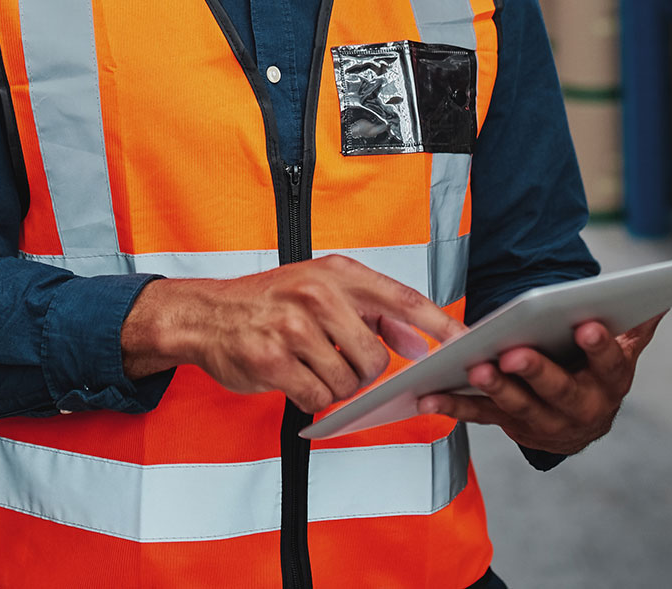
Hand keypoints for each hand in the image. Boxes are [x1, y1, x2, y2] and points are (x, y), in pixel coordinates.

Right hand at [121, 255, 465, 412]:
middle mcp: (317, 294)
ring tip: (309, 366)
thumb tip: (419, 340)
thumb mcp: (322, 290)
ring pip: (346, 381)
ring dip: (333, 386)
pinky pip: (317, 397)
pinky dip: (311, 398)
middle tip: (338, 361)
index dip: (439, 325)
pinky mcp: (273, 359)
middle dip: (363, 371)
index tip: (467, 344)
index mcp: (337, 273)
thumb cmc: (268, 302)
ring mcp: (294, 327)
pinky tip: (294, 379)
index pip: (403, 298)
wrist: (205, 315)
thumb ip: (374, 312)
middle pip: (375, 356)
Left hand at [416, 314, 664, 454]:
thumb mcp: (621, 353)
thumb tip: (661, 297)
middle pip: (560, 391)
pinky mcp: (511, 426)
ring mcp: (544, 422)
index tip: (585, 325)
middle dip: (537, 372)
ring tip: (476, 367)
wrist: (580, 425)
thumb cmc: (597, 375)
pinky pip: (482, 416)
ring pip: (519, 406)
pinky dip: (455, 407)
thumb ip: (635, 326)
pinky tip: (431, 397)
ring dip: (496, 388)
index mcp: (610, 383)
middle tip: (515, 352)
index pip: (609, 364)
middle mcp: (580, 408)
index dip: (598, 346)